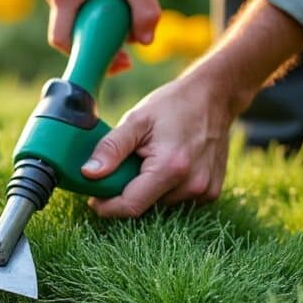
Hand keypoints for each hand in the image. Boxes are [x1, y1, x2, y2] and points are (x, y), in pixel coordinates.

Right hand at [40, 0, 159, 74]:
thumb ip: (144, 8)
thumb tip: (145, 41)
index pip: (64, 42)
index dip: (86, 57)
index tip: (114, 60)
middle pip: (70, 34)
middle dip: (97, 41)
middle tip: (125, 41)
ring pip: (73, 20)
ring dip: (96, 24)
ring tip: (119, 10)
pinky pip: (74, 7)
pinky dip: (92, 9)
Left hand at [80, 0, 302, 217]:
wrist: (214, 97)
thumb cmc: (173, 105)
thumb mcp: (136, 120)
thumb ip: (111, 148)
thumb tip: (88, 174)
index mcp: (170, 168)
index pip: (130, 206)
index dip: (107, 206)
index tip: (94, 198)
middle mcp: (191, 186)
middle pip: (146, 206)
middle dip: (128, 192)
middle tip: (126, 166)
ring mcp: (205, 192)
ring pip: (161, 205)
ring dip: (149, 190)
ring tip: (151, 161)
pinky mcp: (212, 192)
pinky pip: (179, 200)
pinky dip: (167, 189)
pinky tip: (170, 165)